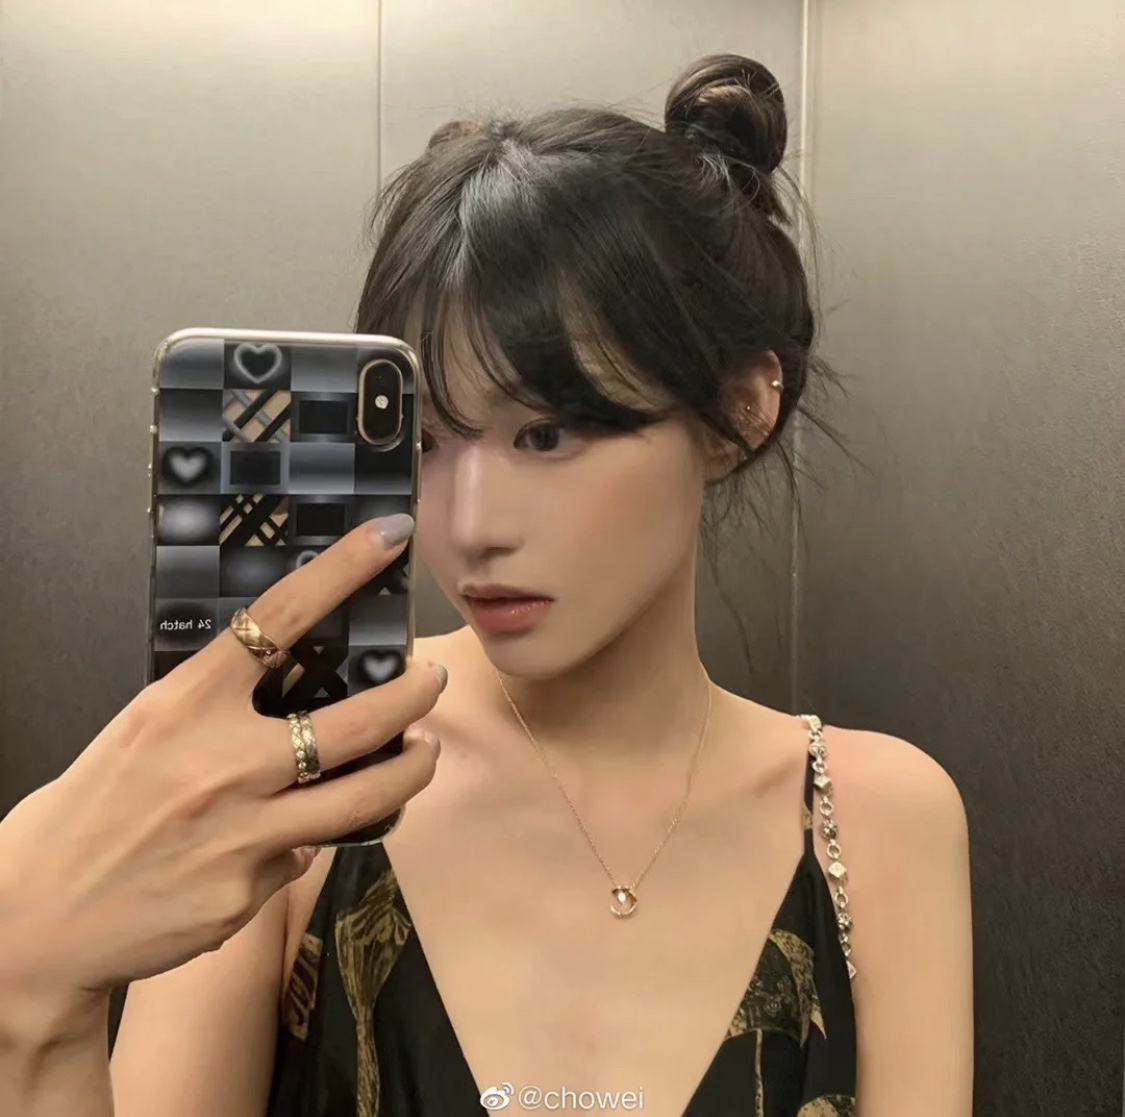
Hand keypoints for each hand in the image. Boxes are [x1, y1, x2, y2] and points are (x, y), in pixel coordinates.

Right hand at [0, 515, 442, 1015]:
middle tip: (430, 679)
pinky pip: (304, 855)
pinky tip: (294, 841)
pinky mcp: (249, 890)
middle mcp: (222, 761)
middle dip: (410, 696)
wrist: (35, 919)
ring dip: (410, 770)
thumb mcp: (144, 731)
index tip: (389, 537)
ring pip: (363, 797)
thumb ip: (217, 712)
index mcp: (185, 703)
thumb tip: (293, 706)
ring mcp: (242, 831)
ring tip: (425, 752)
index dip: (343, 571)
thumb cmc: (90, 810)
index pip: (279, 618)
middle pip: (354, 722)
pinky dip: (308, 842)